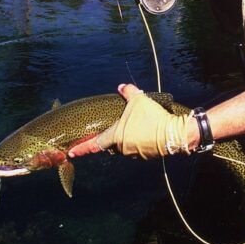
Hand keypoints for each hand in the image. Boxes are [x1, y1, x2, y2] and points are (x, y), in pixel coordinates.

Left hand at [68, 84, 192, 159]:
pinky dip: (139, 141)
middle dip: (114, 134)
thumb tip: (122, 87)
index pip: (93, 144)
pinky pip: (137, 148)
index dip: (81, 148)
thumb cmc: (151, 117)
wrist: (172, 134)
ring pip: (125, 145)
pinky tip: (147, 131)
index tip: (71, 152)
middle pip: (112, 142)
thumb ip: (128, 92)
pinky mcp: (145, 156)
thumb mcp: (139, 100)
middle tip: (123, 123)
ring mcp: (133, 153)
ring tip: (139, 125)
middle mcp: (121, 147)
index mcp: (115, 135)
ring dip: (128, 137)